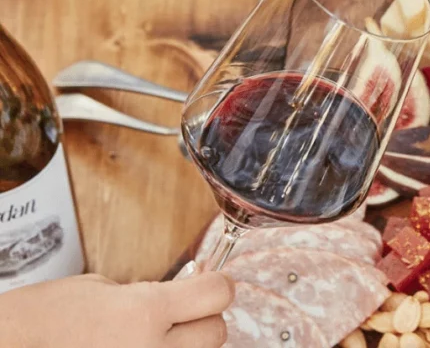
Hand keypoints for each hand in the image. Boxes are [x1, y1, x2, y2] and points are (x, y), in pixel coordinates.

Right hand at [0, 272, 233, 347]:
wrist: (12, 347)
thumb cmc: (46, 317)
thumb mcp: (102, 289)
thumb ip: (150, 295)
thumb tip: (180, 299)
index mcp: (145, 311)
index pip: (217, 293)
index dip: (215, 284)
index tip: (207, 281)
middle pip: (215, 332)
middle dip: (202, 319)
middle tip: (178, 314)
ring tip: (152, 339)